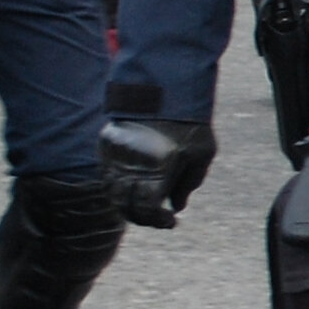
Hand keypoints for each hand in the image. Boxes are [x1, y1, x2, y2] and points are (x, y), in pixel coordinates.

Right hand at [101, 117, 215, 228]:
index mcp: (156, 167)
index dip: (156, 221)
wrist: (166, 87)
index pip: (145, 208)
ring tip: (145, 205)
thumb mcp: (203, 153)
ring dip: (126, 204)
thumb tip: (176, 207)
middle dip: (141, 217)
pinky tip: (133, 188)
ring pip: (111, 192)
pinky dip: (116, 187)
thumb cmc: (190, 122)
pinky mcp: (105, 144)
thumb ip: (189, 183)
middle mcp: (130, 163)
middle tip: (158, 217)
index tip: (171, 221)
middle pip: (125, 204)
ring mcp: (114, 154)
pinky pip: (105, 175)